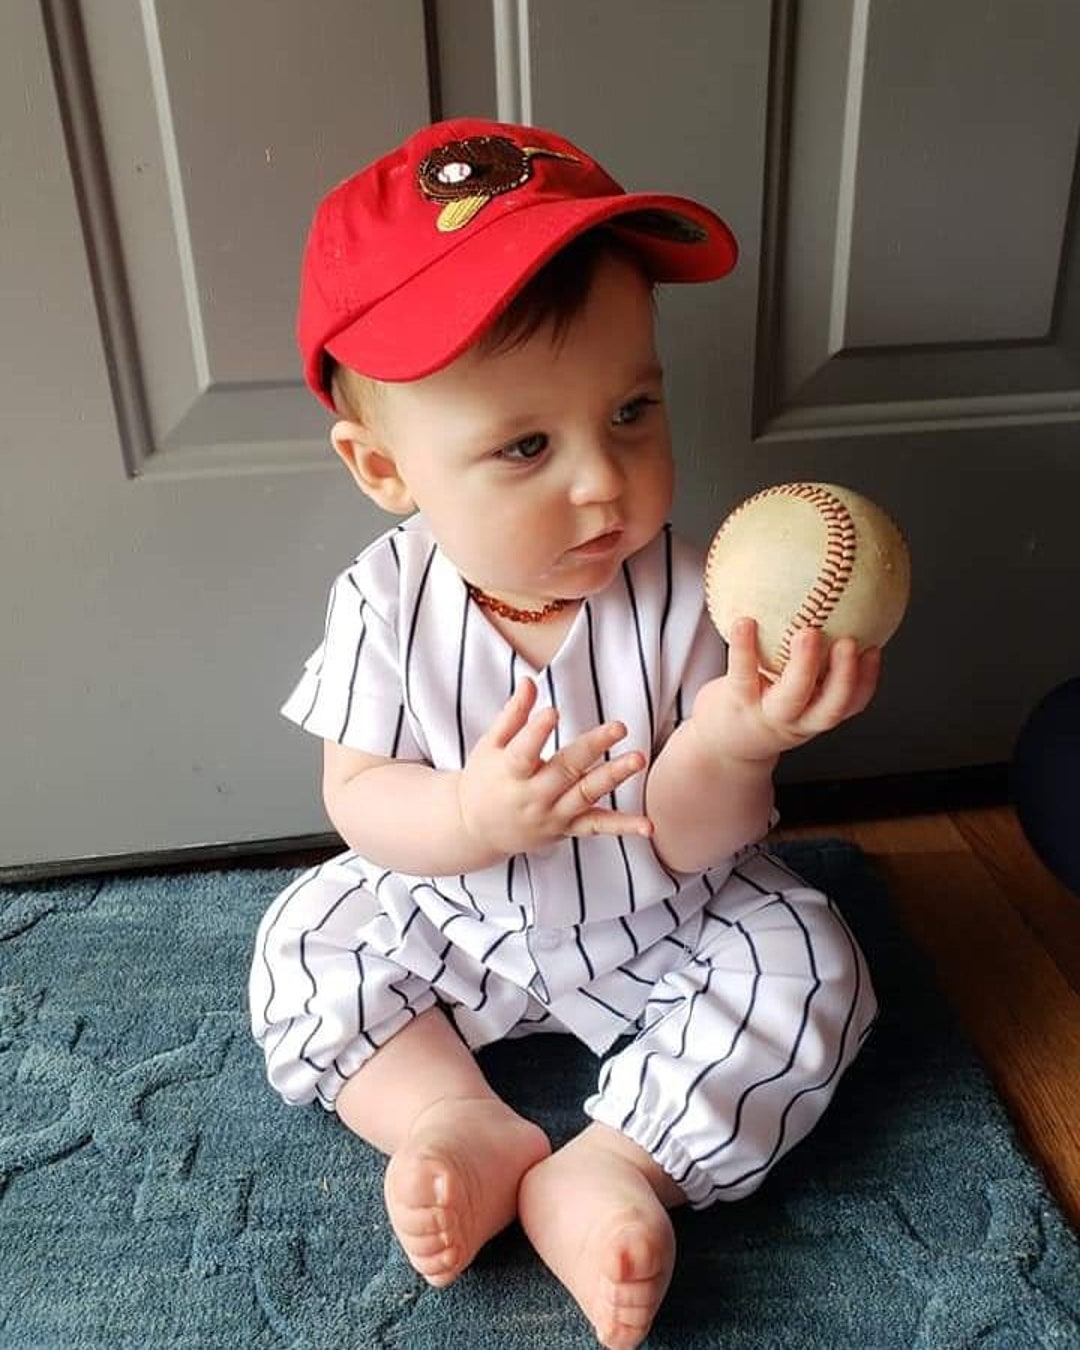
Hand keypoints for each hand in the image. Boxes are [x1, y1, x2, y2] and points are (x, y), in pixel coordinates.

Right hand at [458, 677, 652, 857]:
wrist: (475, 830)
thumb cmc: (484, 779)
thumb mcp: (490, 745)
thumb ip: (513, 714)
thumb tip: (529, 681)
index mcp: (509, 773)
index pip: (523, 753)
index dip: (536, 732)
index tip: (552, 712)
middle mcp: (532, 797)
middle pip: (564, 770)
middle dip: (592, 748)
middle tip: (619, 727)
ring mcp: (552, 815)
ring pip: (586, 795)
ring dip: (613, 777)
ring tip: (637, 759)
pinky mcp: (567, 828)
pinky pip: (597, 827)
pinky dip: (623, 827)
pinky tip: (648, 825)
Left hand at [691, 617, 880, 764]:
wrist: (720, 743)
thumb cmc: (760, 705)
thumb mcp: (788, 690)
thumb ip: (809, 662)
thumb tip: (828, 605)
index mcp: (815, 713)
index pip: (851, 703)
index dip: (866, 680)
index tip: (874, 649)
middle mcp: (796, 720)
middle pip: (830, 707)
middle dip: (844, 676)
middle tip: (849, 642)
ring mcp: (767, 714)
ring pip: (792, 696)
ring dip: (804, 665)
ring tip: (808, 632)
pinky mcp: (736, 703)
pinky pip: (743, 674)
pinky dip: (745, 648)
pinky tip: (745, 621)